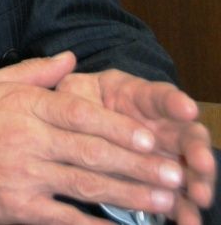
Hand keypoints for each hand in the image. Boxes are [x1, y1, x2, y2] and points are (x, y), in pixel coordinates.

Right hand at [0, 52, 191, 224]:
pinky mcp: (16, 208)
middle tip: (173, 174)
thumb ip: (33, 71)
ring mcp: (23, 177)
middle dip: (137, 165)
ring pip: (84, 185)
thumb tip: (69, 58)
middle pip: (91, 153)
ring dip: (128, 195)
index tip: (150, 137)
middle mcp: (27, 140)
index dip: (117, 128)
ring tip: (163, 201)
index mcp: (24, 106)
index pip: (80, 115)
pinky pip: (63, 219)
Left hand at [58, 69, 216, 224]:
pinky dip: (183, 210)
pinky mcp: (162, 183)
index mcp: (139, 96)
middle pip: (186, 133)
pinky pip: (178, 198)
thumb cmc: (78, 104)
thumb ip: (74, 83)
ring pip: (189, 167)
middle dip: (196, 149)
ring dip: (197, 183)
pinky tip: (187, 222)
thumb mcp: (74, 91)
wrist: (78, 133)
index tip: (187, 109)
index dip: (174, 101)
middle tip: (202, 164)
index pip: (159, 95)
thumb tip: (67, 59)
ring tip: (199, 198)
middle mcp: (161, 124)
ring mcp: (166, 154)